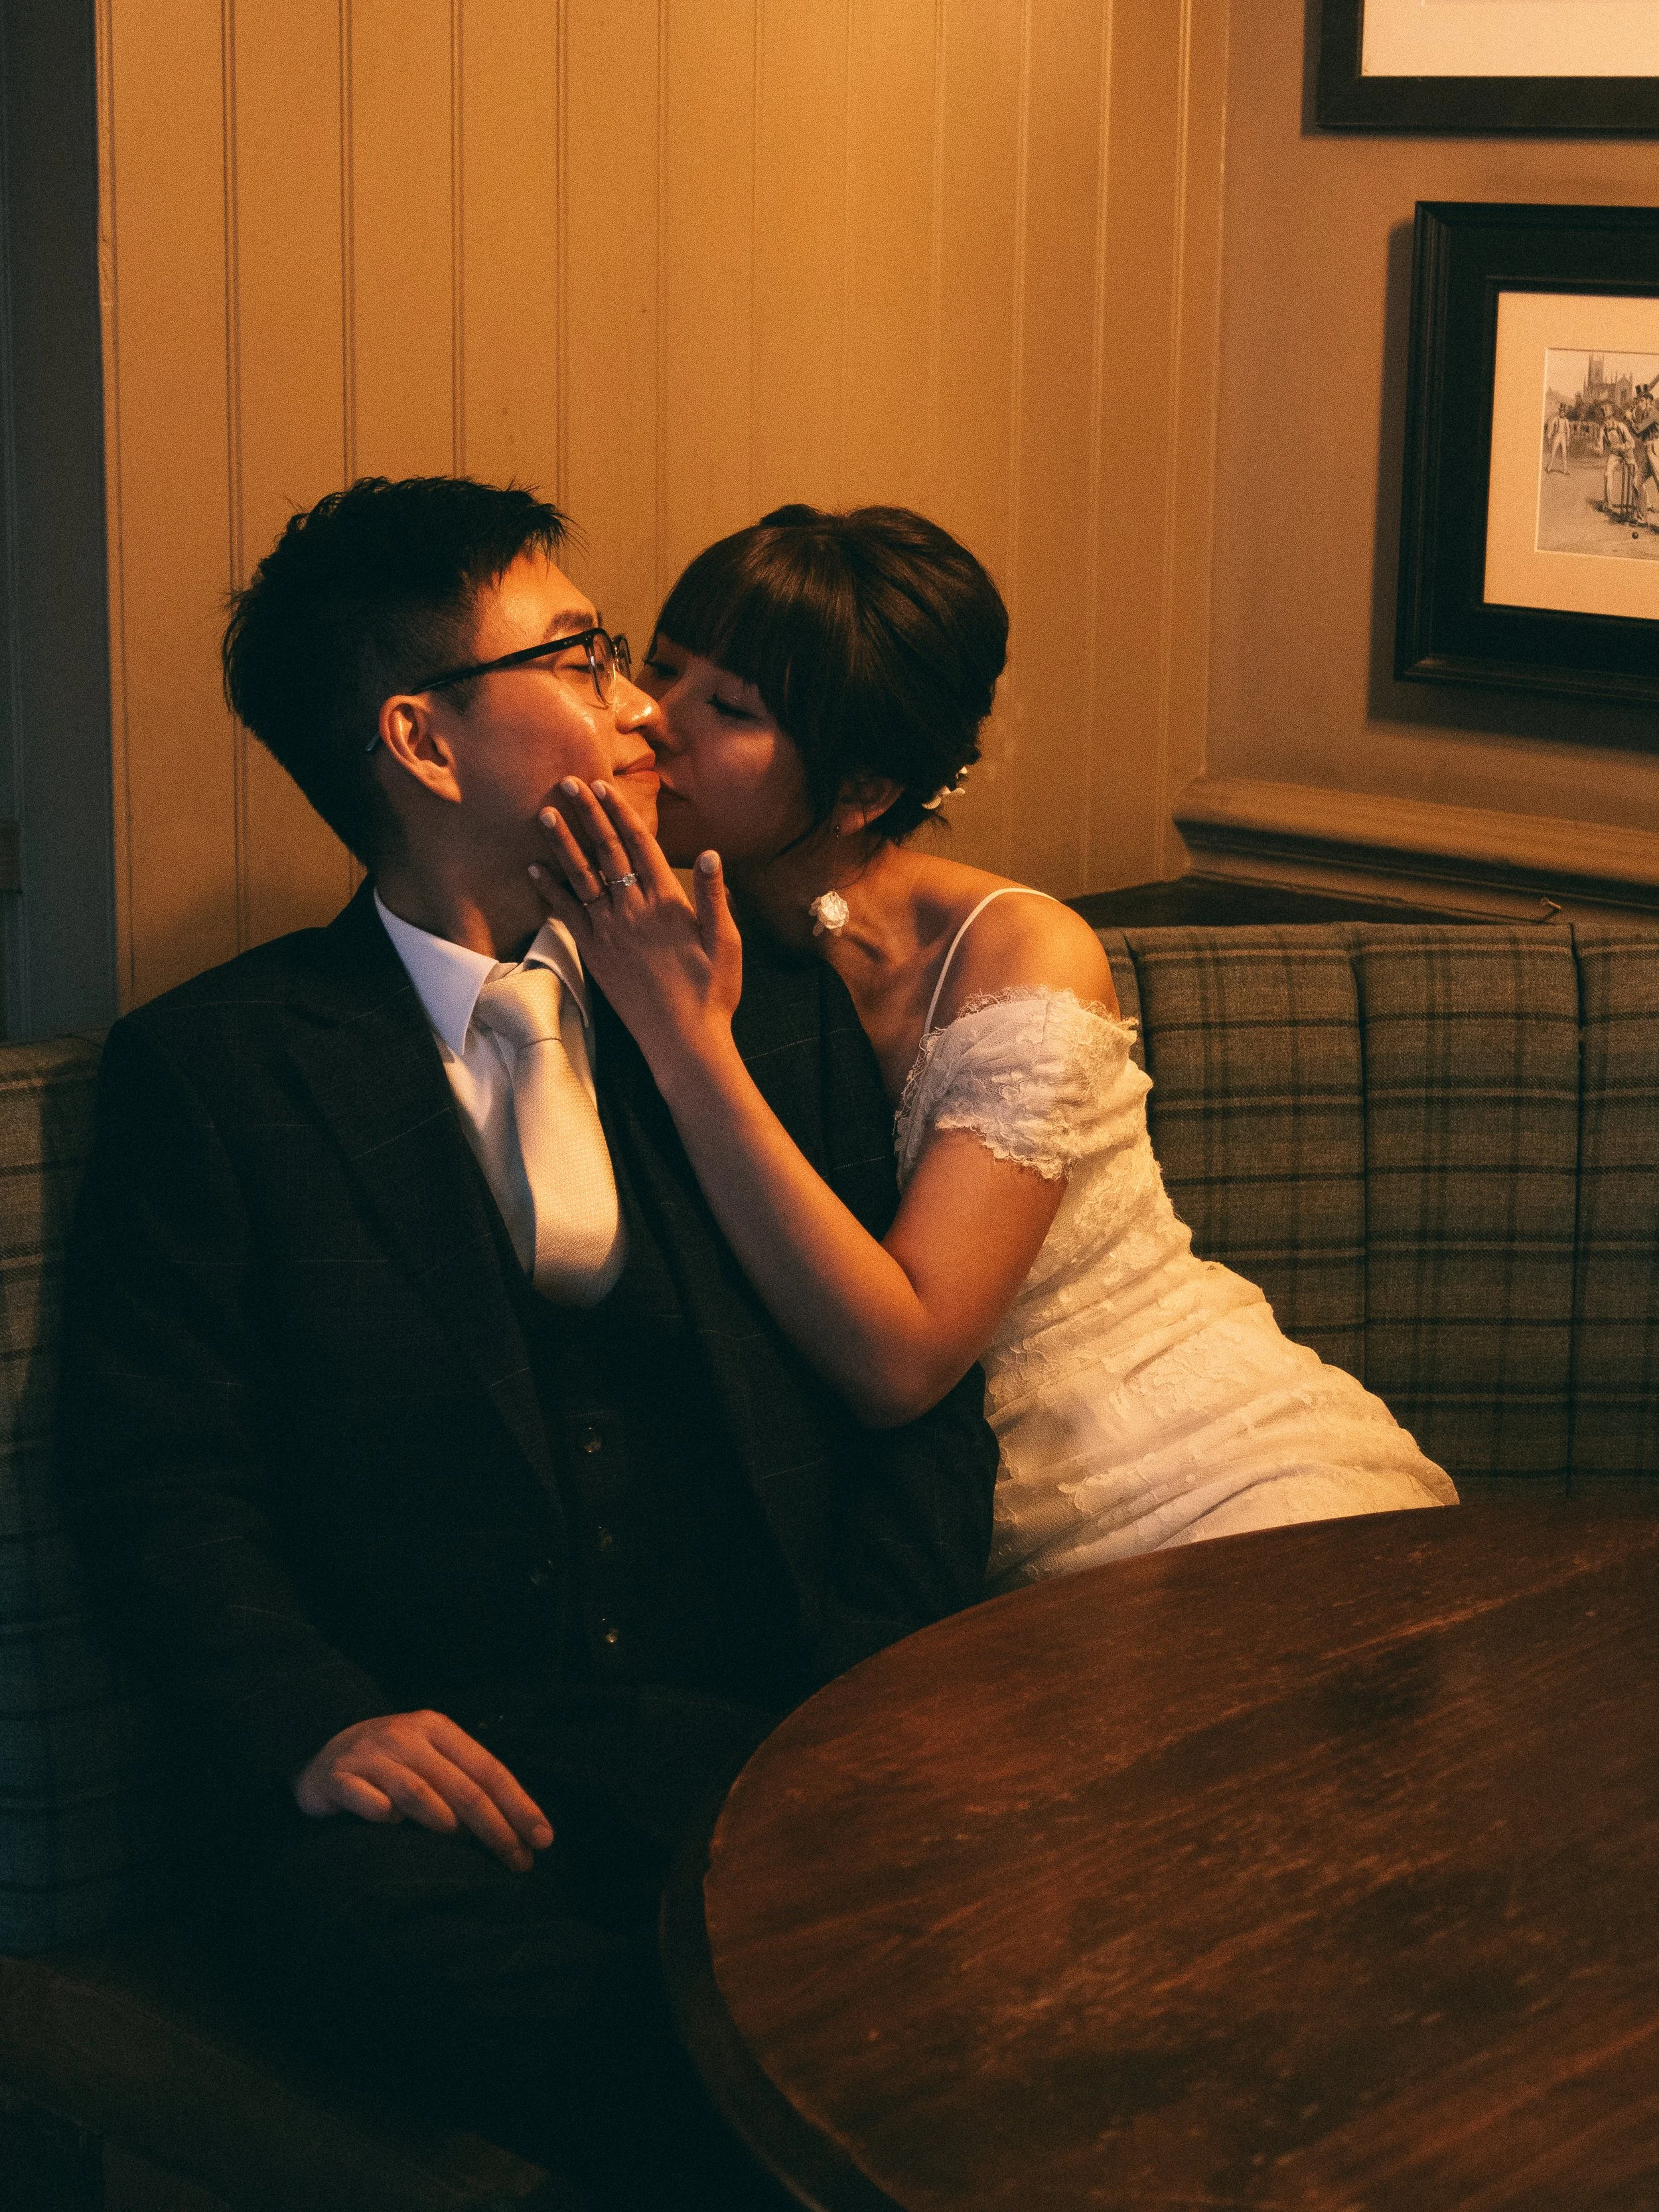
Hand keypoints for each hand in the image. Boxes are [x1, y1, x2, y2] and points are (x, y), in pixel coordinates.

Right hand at [292, 1710, 554, 1873]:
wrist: (324, 1747)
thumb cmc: (393, 1762)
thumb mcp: (431, 1758)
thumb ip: (465, 1782)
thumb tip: (514, 1829)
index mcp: (438, 1730)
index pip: (489, 1769)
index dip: (519, 1805)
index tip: (543, 1840)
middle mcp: (408, 1738)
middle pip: (461, 1785)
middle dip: (494, 1826)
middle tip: (518, 1861)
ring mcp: (371, 1756)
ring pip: (415, 1789)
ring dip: (441, 1816)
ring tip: (460, 1838)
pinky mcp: (338, 1777)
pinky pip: (361, 1796)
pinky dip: (377, 1809)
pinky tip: (390, 1823)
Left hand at [531, 778, 743, 1083]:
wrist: (682, 1039)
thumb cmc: (712, 991)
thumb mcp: (726, 941)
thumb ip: (715, 896)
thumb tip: (710, 853)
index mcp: (667, 902)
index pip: (640, 846)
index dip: (620, 813)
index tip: (603, 787)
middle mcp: (633, 911)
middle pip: (606, 852)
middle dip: (587, 815)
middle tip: (567, 783)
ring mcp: (609, 932)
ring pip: (581, 877)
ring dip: (562, 843)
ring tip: (546, 814)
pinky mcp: (594, 953)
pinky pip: (567, 914)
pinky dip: (550, 890)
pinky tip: (534, 868)